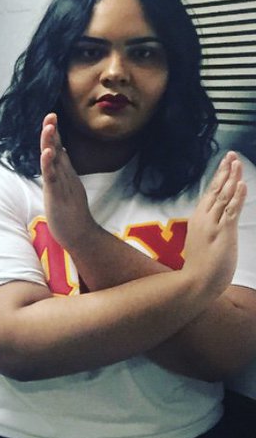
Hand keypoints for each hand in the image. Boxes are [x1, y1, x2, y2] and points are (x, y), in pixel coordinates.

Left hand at [39, 114, 96, 250]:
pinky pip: (52, 177)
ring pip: (55, 160)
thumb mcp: (66, 187)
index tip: (51, 118)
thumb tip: (61, 152)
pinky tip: (47, 152)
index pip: (58, 149)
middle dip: (53, 132)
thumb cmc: (71, 213)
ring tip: (48, 126)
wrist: (80, 234)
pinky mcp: (57, 194)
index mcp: (65, 174)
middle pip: (58, 149)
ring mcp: (62, 184)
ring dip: (51, 142)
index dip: (54, 134)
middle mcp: (65, 175)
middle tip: (51, 114)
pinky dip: (48, 164)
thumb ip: (63, 170)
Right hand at [183, 152, 244, 299]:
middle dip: (224, 171)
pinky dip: (236, 196)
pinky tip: (240, 184)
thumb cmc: (200, 267)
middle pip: (216, 190)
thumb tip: (215, 225)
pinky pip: (231, 210)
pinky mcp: (223, 232)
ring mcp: (212, 225)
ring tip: (237, 162)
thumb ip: (208, 230)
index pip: (210, 194)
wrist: (196, 282)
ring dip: (231, 178)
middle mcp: (203, 218)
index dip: (218, 177)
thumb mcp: (203, 243)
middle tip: (231, 155)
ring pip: (223, 196)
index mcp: (198, 220)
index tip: (225, 163)